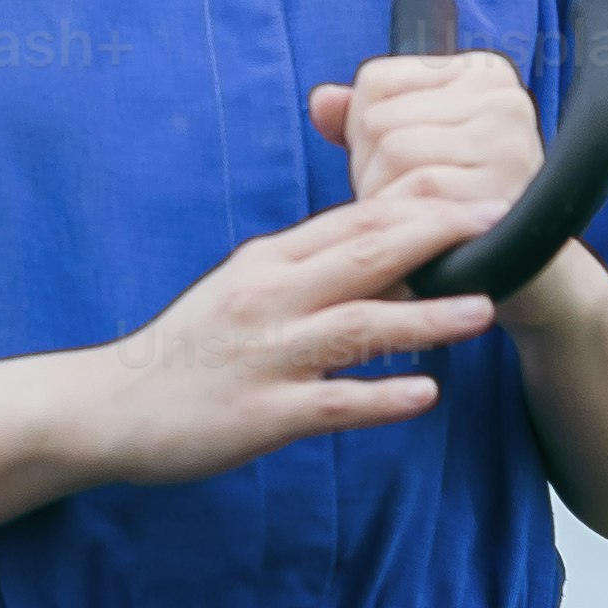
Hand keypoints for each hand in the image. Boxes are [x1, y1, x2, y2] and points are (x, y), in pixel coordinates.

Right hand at [65, 181, 500, 487]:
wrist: (111, 406)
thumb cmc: (187, 350)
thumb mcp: (241, 292)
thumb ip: (305, 274)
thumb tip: (387, 265)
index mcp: (266, 263)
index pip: (351, 223)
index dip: (417, 207)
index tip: (473, 195)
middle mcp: (269, 299)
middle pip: (364, 257)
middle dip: (435, 239)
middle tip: (496, 227)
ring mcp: (267, 356)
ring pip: (359, 326)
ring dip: (426, 317)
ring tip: (482, 310)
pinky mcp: (263, 413)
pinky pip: (334, 403)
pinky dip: (382, 398)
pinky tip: (425, 396)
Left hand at [317, 45, 538, 228]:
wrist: (519, 270)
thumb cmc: (456, 198)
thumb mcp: (414, 144)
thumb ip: (363, 116)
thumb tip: (321, 101)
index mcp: (483, 73)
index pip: (376, 80)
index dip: (361, 130)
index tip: (393, 163)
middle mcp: (504, 98)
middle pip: (378, 118)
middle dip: (368, 168)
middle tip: (398, 198)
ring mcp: (508, 142)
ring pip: (392, 151)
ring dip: (381, 196)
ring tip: (407, 215)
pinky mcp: (502, 188)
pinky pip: (417, 192)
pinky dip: (403, 218)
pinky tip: (418, 236)